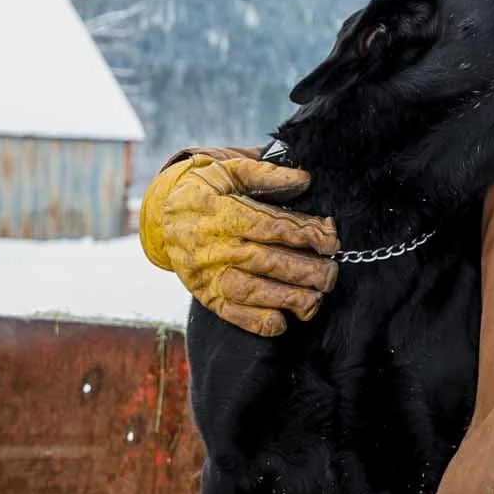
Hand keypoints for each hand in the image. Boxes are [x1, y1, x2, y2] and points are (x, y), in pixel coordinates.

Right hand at [139, 154, 338, 336]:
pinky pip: (230, 313)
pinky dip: (255, 321)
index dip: (302, 233)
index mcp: (220, 212)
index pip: (267, 226)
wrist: (163, 216)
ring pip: (250, 291)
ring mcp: (208, 274)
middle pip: (263, 262)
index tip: (330, 239)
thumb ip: (265, 174)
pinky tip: (281, 322)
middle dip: (302, 270)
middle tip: (330, 273)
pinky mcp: (206, 295)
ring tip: (314, 299)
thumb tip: (304, 178)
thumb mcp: (228, 171)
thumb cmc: (204, 190)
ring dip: (286, 298)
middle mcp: (213, 246)